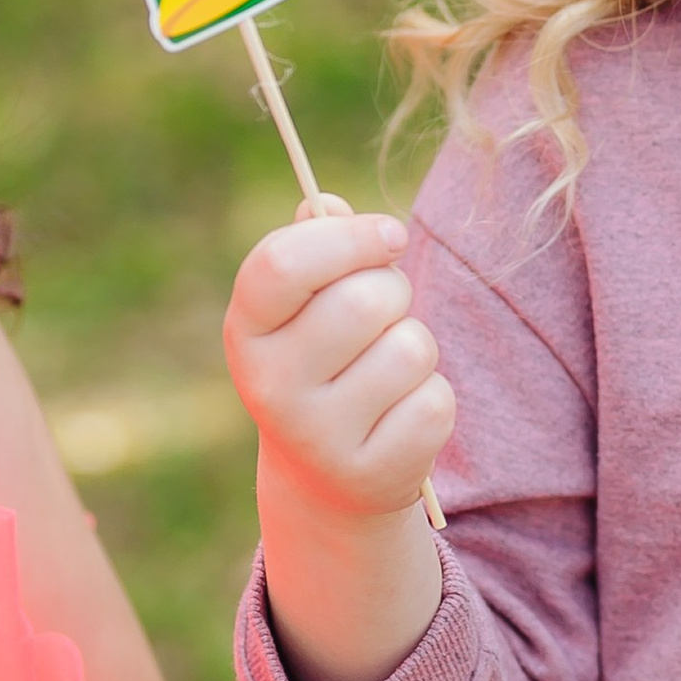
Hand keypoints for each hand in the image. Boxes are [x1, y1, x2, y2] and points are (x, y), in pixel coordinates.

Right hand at [224, 207, 452, 521]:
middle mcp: (269, 386)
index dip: (350, 237)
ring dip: (416, 346)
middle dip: (394, 291)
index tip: (390, 235)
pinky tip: (399, 415)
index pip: (283, 264)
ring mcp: (316, 436)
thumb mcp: (308, 306)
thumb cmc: (327, 361)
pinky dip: (432, 397)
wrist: (324, 476)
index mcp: (246, 330)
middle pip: (362, 300)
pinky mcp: (370, 473)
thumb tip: (330, 205)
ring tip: (388, 370)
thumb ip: (319, 245)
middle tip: (385, 314)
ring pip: (409, 348)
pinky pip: (434, 401)